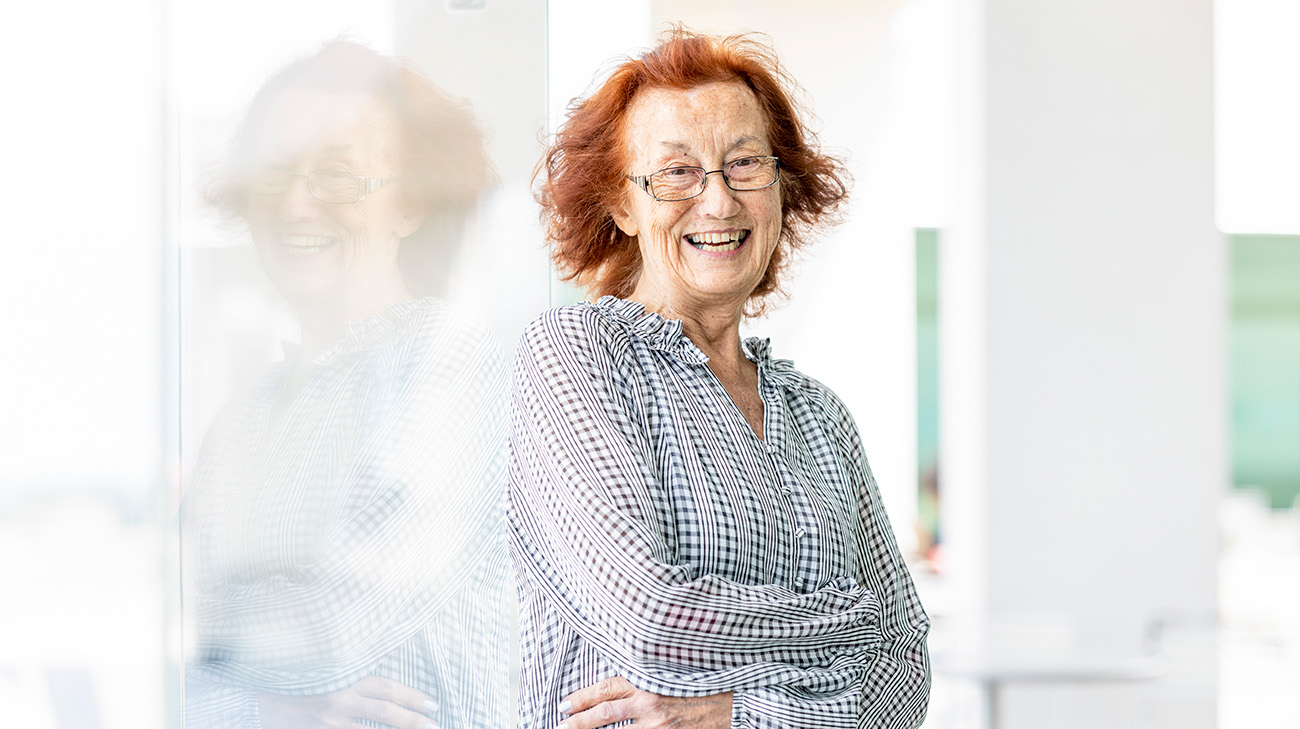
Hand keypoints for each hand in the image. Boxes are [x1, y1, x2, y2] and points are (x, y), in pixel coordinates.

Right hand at [257, 676, 438, 728]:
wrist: (251, 691)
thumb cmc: (292, 672)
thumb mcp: (324, 665)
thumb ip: (350, 669)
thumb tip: (379, 681)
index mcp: (342, 677)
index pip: (386, 689)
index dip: (412, 696)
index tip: (432, 704)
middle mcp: (337, 700)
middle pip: (385, 713)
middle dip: (413, 720)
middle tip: (434, 725)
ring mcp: (326, 723)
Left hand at [557, 675, 730, 728]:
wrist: (732, 705)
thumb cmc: (700, 687)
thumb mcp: (669, 675)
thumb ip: (644, 679)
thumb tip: (614, 688)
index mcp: (649, 681)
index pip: (607, 689)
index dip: (583, 697)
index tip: (565, 704)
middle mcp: (650, 703)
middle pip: (605, 713)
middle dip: (579, 721)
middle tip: (560, 725)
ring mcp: (658, 726)